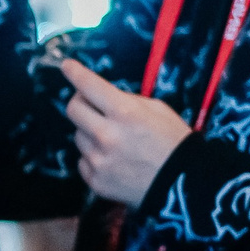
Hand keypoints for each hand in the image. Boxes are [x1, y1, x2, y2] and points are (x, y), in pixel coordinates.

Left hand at [61, 59, 190, 204]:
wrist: (183, 185)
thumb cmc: (174, 142)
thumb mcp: (158, 110)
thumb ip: (127, 100)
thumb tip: (102, 96)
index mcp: (124, 112)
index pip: (89, 85)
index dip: (75, 72)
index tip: (66, 66)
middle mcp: (106, 135)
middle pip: (73, 109)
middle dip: (81, 102)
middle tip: (92, 104)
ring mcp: (98, 160)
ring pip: (78, 136)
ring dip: (90, 132)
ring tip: (115, 140)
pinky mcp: (95, 180)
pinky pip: (83, 161)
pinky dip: (94, 157)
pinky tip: (114, 160)